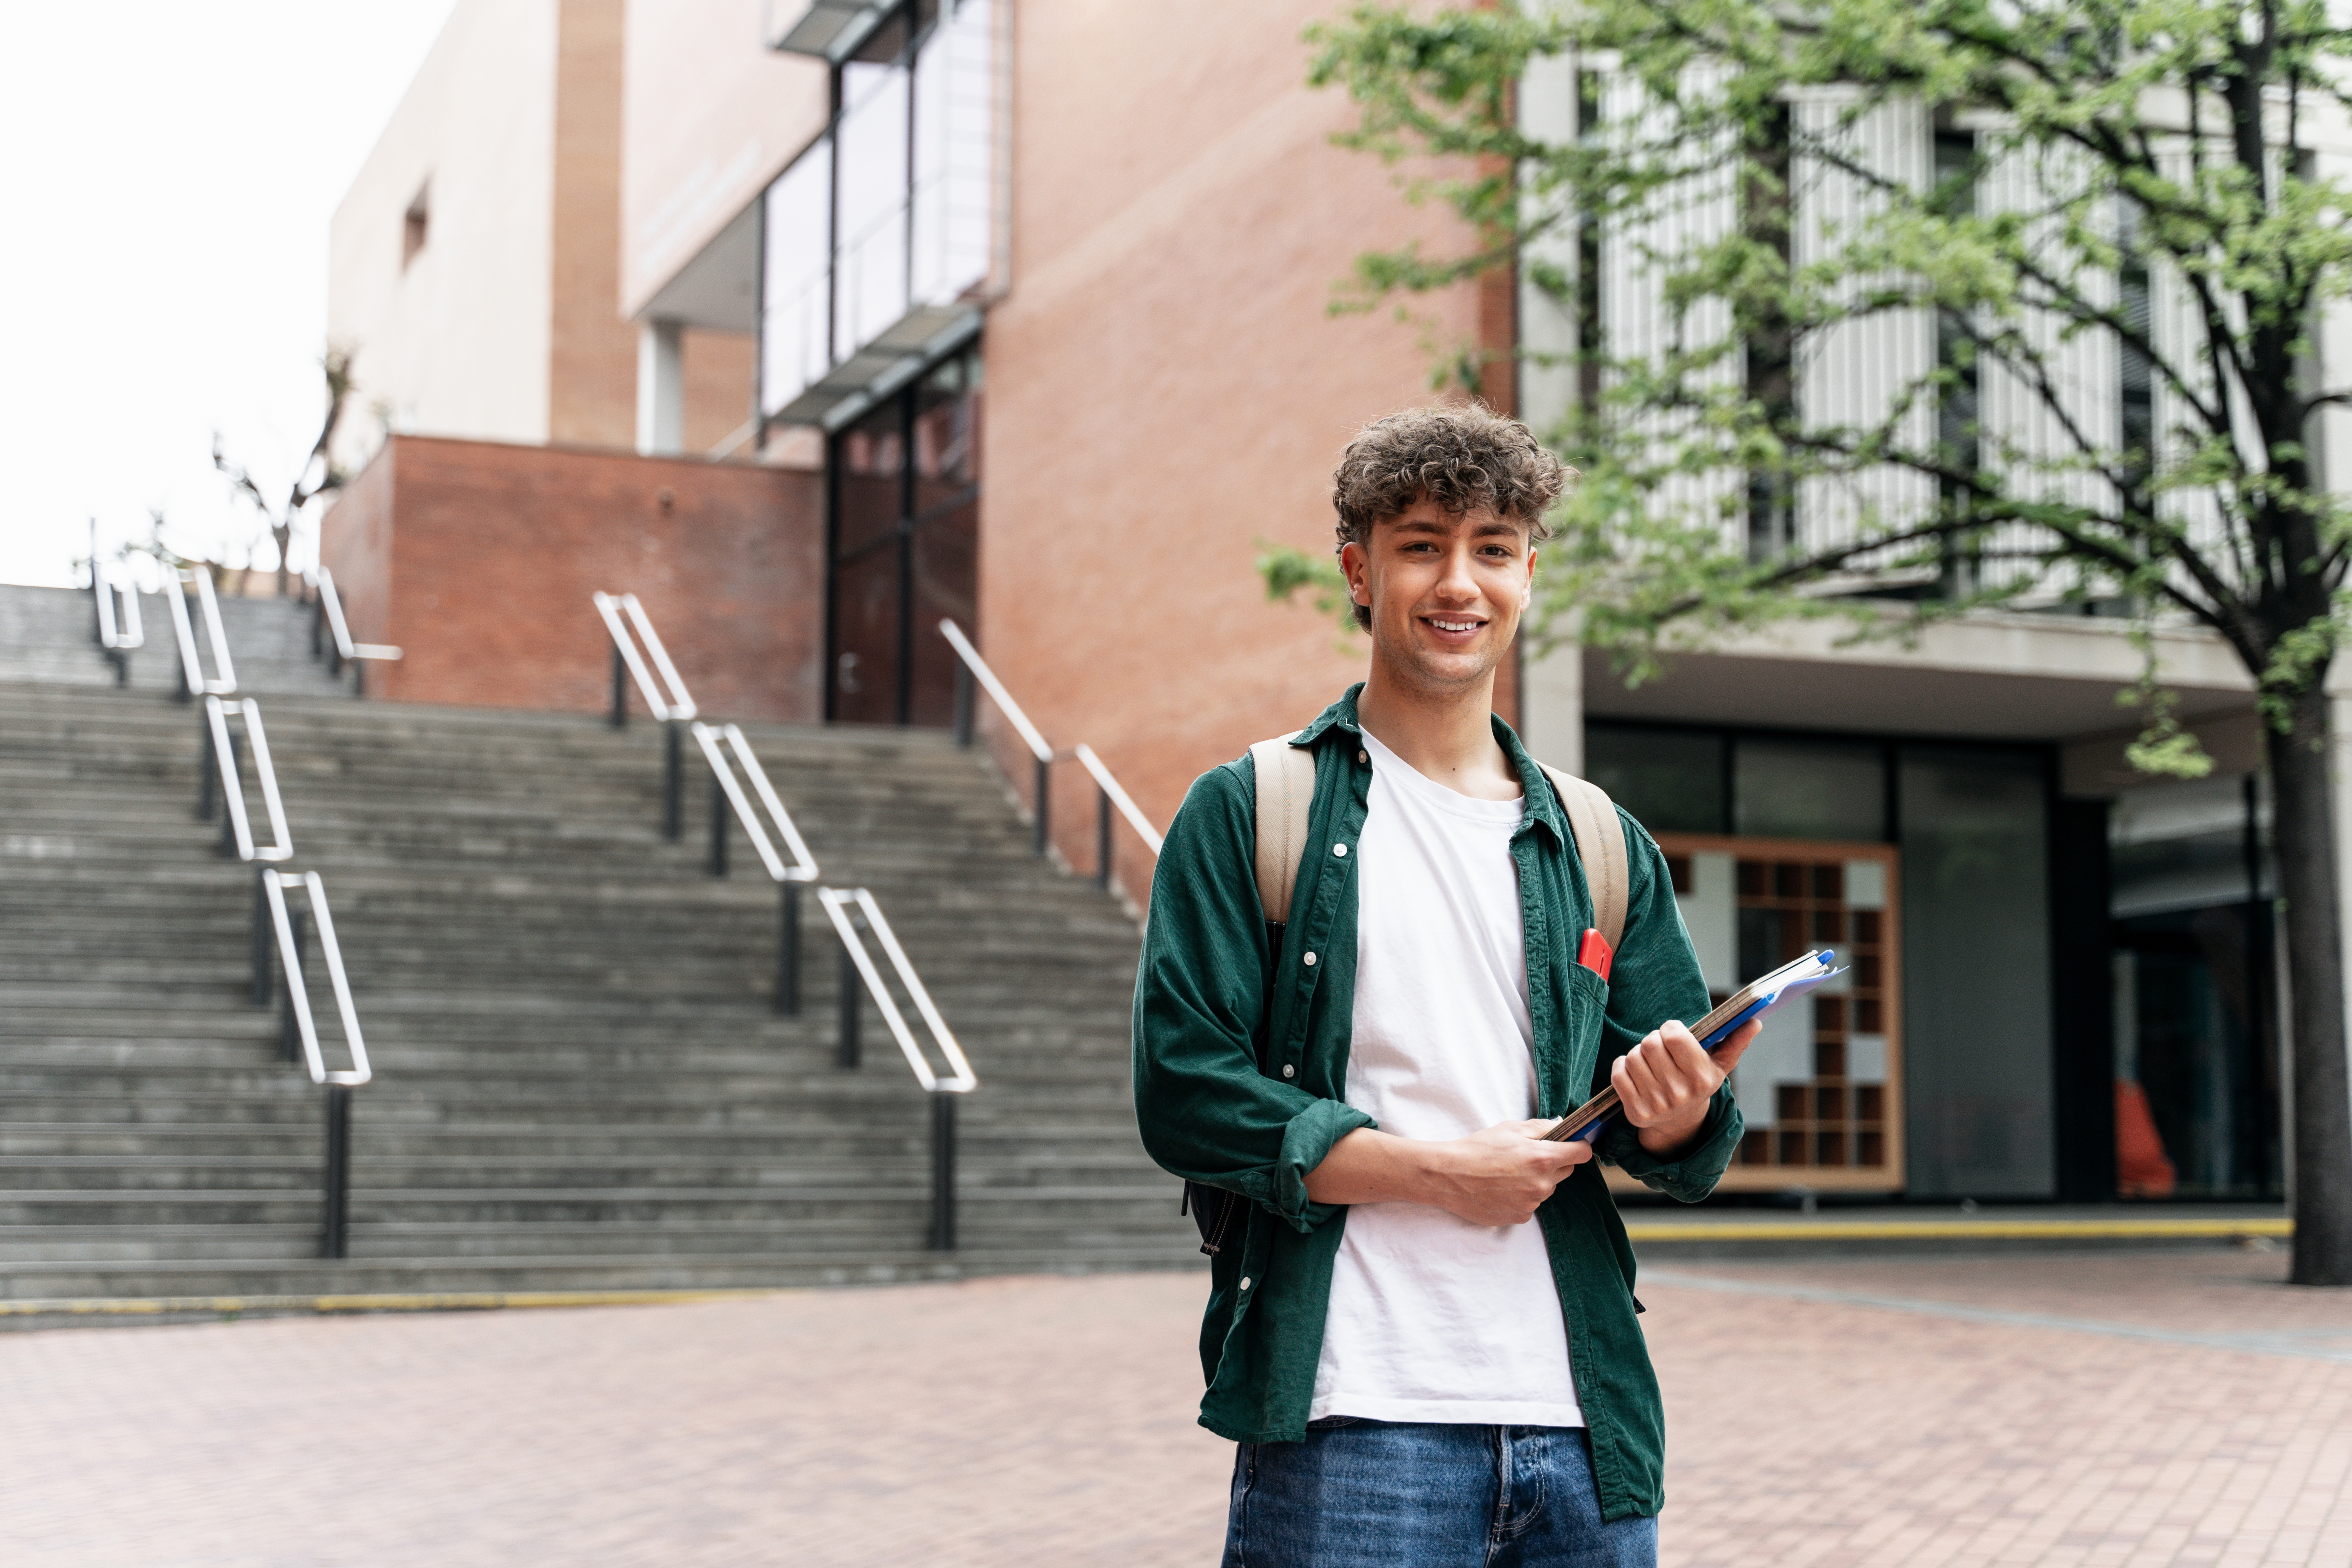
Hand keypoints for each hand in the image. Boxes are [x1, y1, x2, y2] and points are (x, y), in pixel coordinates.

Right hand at [1303, 1120, 1590, 1226]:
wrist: (1448, 1176)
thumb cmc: (1476, 1148)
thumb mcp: (1509, 1128)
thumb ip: (1541, 1128)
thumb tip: (1562, 1128)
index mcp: (1542, 1157)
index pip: (1581, 1153)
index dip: (1579, 1146)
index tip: (1574, 1144)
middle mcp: (1542, 1183)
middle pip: (1565, 1171)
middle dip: (1554, 1162)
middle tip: (1529, 1155)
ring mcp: (1531, 1203)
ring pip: (1546, 1188)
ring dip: (1536, 1180)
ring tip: (1508, 1172)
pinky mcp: (1519, 1217)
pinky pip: (1530, 1204)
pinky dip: (1522, 1196)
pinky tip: (1501, 1188)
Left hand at [1614, 1018, 1760, 1157]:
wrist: (1681, 1122)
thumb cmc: (1698, 1082)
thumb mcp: (1720, 1064)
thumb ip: (1736, 1041)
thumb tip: (1755, 1022)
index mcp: (1702, 1077)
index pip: (1674, 1036)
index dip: (1670, 1028)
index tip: (1673, 1033)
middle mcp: (1680, 1093)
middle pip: (1649, 1044)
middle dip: (1653, 1040)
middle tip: (1660, 1048)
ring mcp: (1657, 1105)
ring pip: (1632, 1057)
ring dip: (1638, 1055)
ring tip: (1651, 1063)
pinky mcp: (1636, 1113)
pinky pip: (1618, 1073)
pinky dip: (1623, 1067)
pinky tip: (1637, 1074)